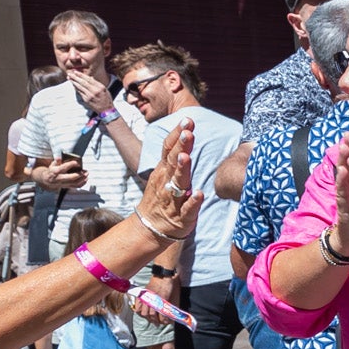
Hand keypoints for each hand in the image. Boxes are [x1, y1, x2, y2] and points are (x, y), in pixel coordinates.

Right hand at [36, 155, 86, 189]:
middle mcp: (60, 179)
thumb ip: (57, 161)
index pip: (63, 168)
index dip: (70, 165)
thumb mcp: (52, 164)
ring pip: (74, 183)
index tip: (76, 162)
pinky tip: (85, 179)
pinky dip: (82, 184)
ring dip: (82, 179)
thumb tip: (59, 158)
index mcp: (55, 172)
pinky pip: (75, 186)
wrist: (48, 180)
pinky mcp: (67, 186)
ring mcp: (64, 184)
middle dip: (79, 174)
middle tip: (85, 171)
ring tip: (86, 174)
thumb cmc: (52, 171)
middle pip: (70, 178)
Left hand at [70, 69, 114, 119]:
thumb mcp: (104, 89)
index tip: (76, 72)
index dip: (81, 75)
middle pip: (83, 82)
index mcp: (100, 87)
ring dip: (73, 82)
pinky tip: (73, 85)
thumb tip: (90, 77)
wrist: (106, 110)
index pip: (88, 79)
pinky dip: (76, 88)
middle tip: (69, 74)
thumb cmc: (106, 99)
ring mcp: (89, 95)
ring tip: (69, 78)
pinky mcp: (86, 100)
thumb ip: (97, 83)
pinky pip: (80, 92)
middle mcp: (94, 90)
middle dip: (75, 77)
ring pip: (80, 87)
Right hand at [133, 123, 199, 239]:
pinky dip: (193, 202)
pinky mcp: (182, 217)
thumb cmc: (163, 196)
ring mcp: (173, 199)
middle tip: (188, 132)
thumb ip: (174, 154)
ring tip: (186, 157)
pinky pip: (187, 209)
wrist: (150, 228)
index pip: (169, 148)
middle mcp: (167, 182)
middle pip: (173, 161)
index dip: (177, 134)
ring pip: (178, 182)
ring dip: (182, 170)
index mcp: (164, 170)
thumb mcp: (164, 173)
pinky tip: (199, 194)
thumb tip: (187, 130)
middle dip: (181, 146)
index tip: (186, 120)